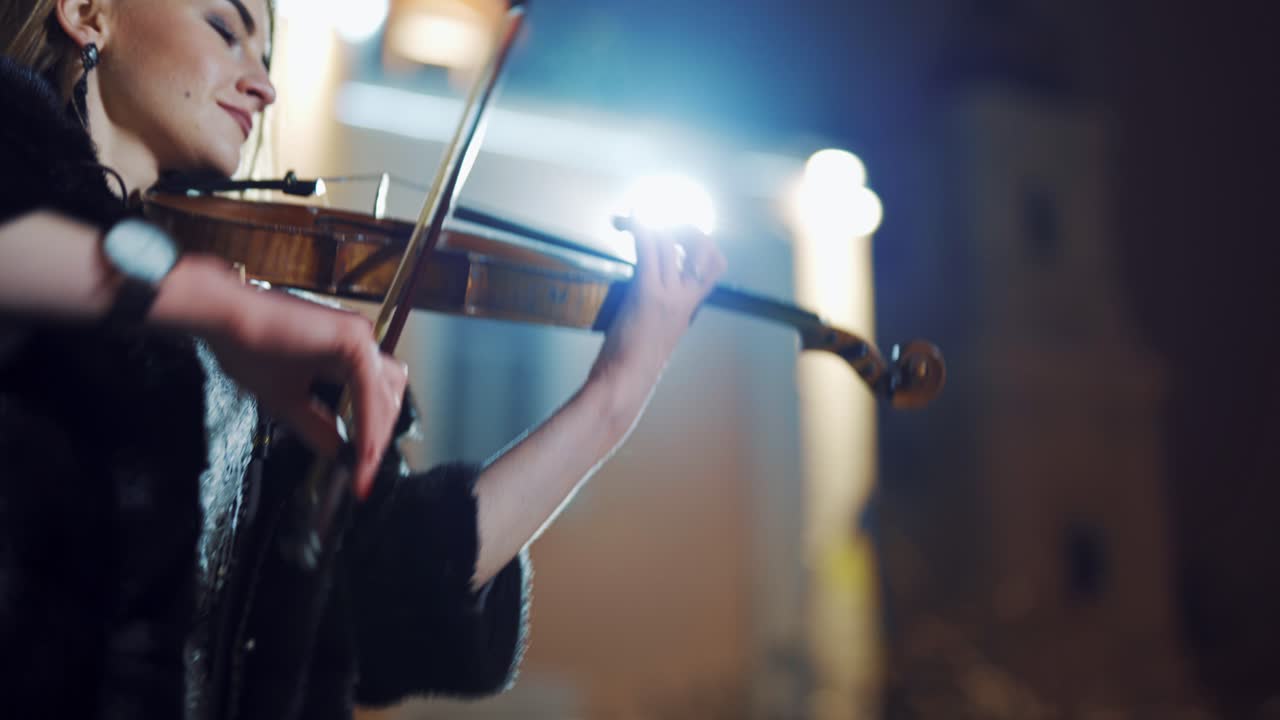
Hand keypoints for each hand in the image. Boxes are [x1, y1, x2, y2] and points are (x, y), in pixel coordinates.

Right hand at [165, 259, 407, 498]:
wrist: (225, 320)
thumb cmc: (246, 348)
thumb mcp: (286, 400)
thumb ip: (316, 425)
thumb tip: (338, 452)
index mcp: (343, 354)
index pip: (372, 399)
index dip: (370, 435)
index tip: (360, 473)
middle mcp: (358, 343)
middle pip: (388, 398)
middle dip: (378, 437)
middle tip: (363, 473)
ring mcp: (359, 338)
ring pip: (385, 396)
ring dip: (375, 435)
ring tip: (361, 467)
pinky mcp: (353, 339)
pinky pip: (370, 390)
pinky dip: (367, 423)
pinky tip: (360, 448)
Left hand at [592, 225, 726, 382]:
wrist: (626, 381)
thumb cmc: (635, 365)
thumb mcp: (659, 337)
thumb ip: (661, 315)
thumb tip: (646, 302)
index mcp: (689, 308)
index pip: (714, 266)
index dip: (703, 245)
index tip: (678, 237)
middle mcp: (684, 298)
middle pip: (699, 245)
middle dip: (679, 225)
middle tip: (655, 222)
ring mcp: (668, 294)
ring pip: (670, 241)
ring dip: (649, 223)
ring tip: (627, 220)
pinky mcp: (646, 292)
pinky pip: (648, 248)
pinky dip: (638, 228)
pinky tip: (626, 221)